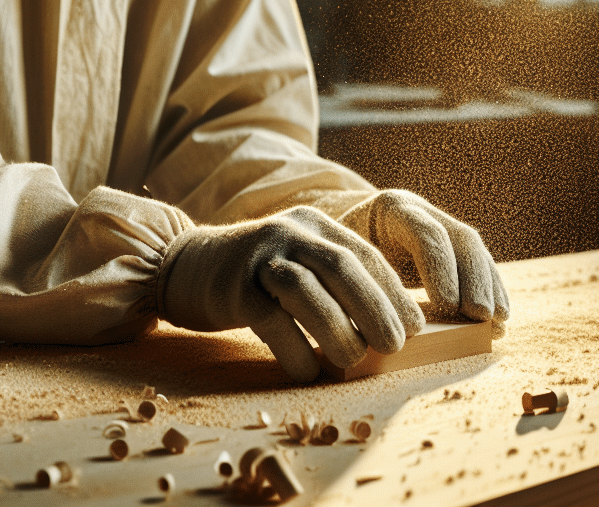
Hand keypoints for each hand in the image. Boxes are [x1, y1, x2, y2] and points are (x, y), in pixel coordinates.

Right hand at [160, 206, 424, 381]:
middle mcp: (289, 232)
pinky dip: (294, 350)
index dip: (393, 291)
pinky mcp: (233, 287)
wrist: (183, 266)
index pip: (364, 254)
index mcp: (314, 225)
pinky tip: (307, 373)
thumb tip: (388, 328)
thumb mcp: (298, 264)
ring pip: (307, 289)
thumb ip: (335, 283)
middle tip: (395, 345)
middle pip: (341, 266)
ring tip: (355, 361)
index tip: (415, 327)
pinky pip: (270, 319)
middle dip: (375, 307)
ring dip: (338, 329)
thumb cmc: (256, 276)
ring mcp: (259, 256)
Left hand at [339, 191, 509, 331]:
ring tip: (496, 322)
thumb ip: (353, 283)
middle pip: (458, 237)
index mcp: (390, 209)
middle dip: (473, 278)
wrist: (340, 230)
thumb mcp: (335, 259)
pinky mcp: (450, 244)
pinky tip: (499, 316)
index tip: (447, 305)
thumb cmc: (333, 253)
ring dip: (489, 286)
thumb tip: (372, 328)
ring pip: (474, 249)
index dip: (440, 267)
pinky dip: (491, 288)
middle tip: (480, 315)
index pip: (424, 232)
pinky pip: (478, 262)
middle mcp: (421, 211)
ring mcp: (439, 223)